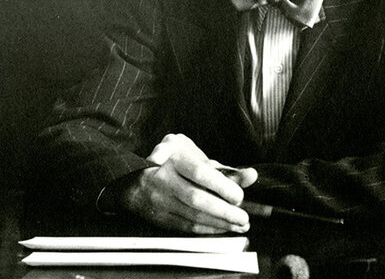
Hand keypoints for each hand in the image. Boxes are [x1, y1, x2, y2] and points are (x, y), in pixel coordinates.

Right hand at [120, 134, 257, 233]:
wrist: (133, 177)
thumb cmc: (172, 162)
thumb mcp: (194, 156)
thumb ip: (223, 168)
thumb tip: (252, 175)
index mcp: (174, 159)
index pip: (201, 173)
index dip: (222, 186)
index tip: (239, 196)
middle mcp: (164, 179)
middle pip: (196, 198)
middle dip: (223, 211)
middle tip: (243, 217)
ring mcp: (160, 200)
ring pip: (192, 216)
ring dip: (219, 223)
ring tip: (238, 225)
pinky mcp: (159, 217)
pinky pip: (185, 226)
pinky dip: (206, 229)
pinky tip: (222, 228)